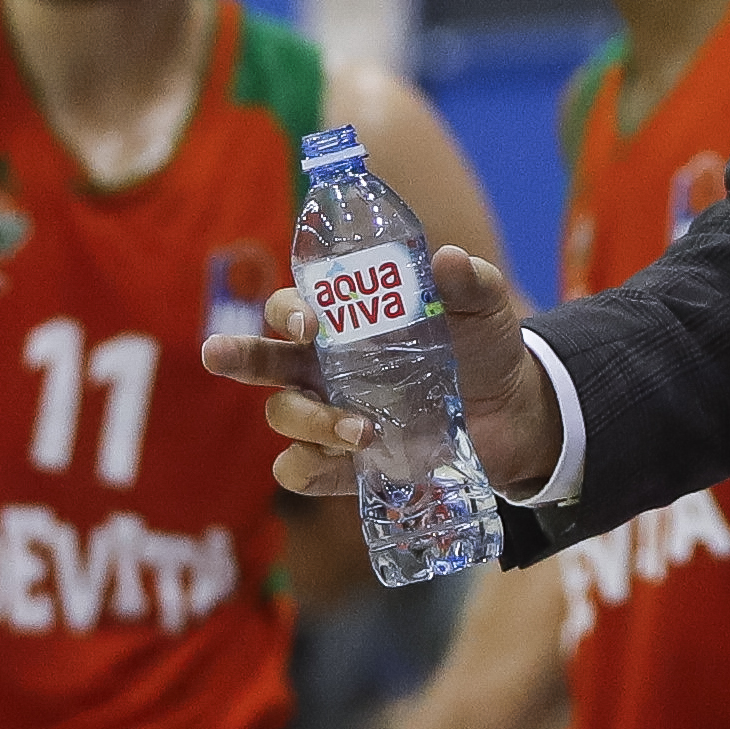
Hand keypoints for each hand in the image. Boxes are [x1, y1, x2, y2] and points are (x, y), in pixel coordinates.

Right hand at [206, 243, 558, 498]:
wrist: (513, 413)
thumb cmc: (483, 348)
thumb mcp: (484, 308)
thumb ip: (468, 282)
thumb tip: (445, 259)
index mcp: (346, 323)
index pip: (293, 308)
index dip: (290, 311)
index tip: (310, 323)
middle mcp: (325, 368)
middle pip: (263, 359)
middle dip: (238, 355)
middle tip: (216, 353)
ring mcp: (330, 415)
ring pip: (283, 415)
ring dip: (311, 421)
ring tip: (363, 430)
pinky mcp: (346, 463)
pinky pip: (299, 470)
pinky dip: (309, 468)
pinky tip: (344, 461)